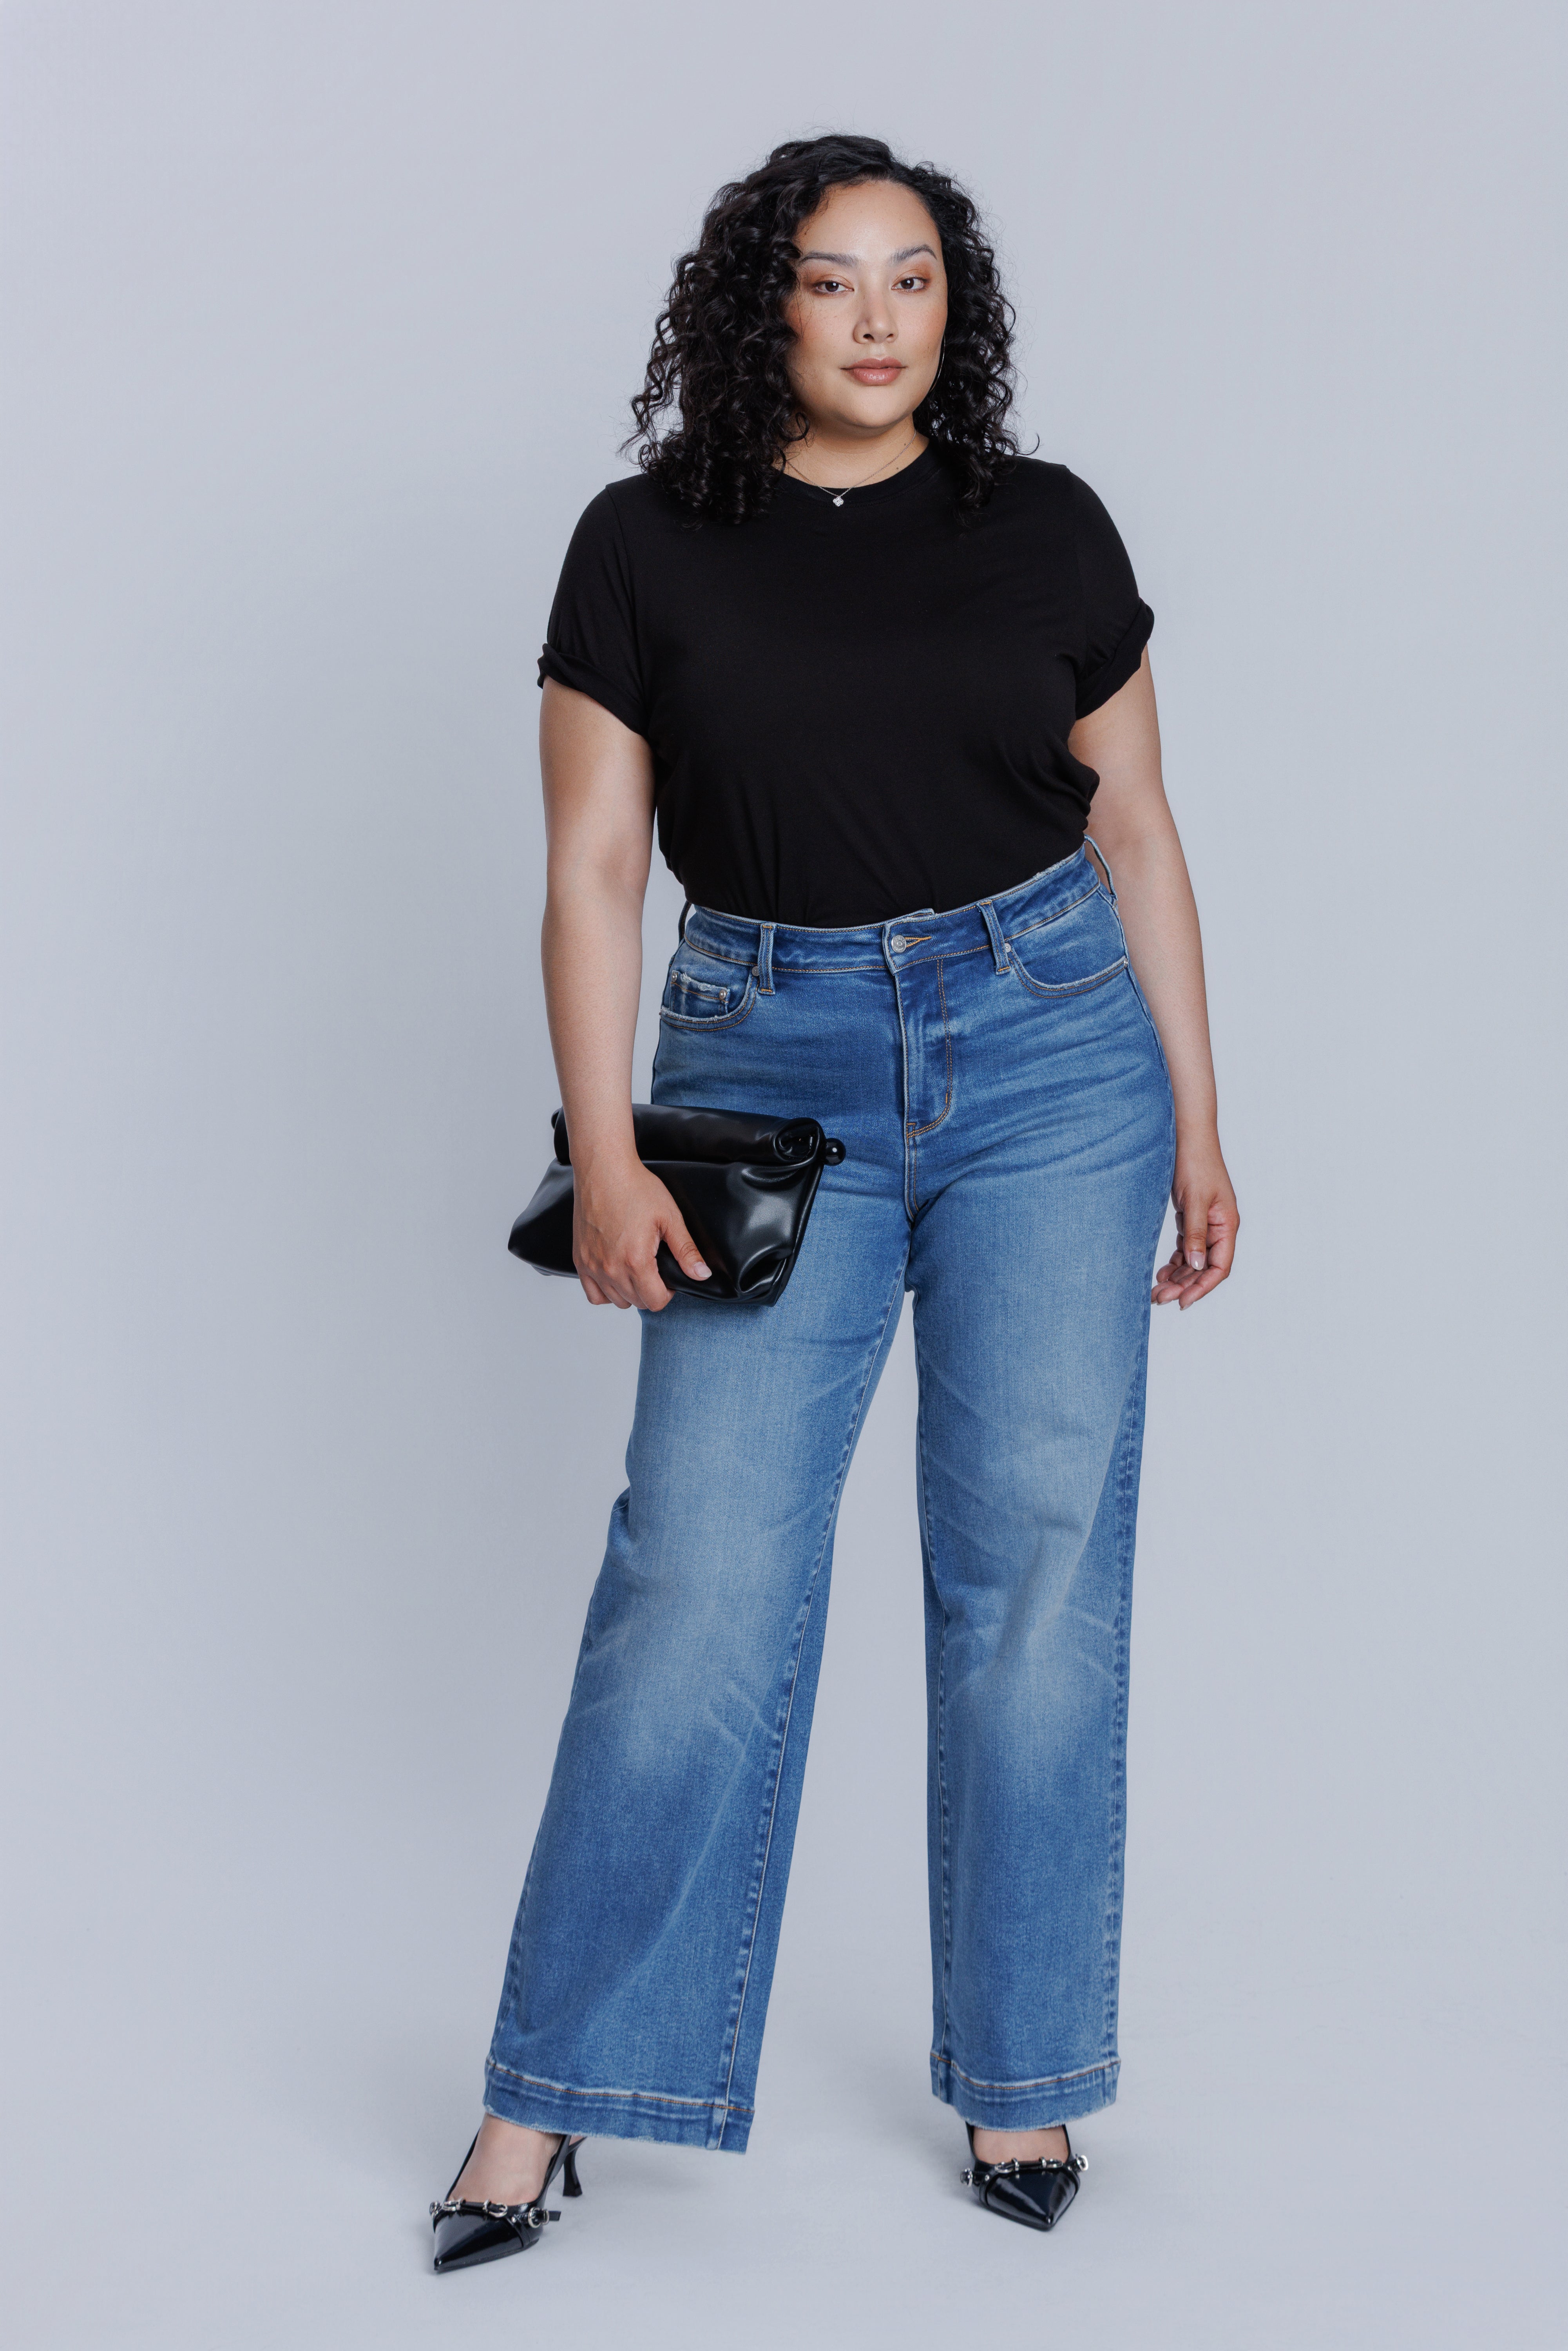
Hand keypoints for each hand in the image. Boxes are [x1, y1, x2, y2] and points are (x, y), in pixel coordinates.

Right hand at [572, 1155, 710, 1309]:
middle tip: (655, 1267)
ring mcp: (592, 1266)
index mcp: (635, 1261)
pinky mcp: (580, 1259)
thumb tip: (702, 1274)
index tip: (669, 1275)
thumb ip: (686, 1251)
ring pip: (616, 1300)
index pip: (656, 1301)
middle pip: (638, 1302)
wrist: (604, 1169)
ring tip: (636, 1268)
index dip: (669, 1292)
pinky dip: (606, 1290)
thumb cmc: (636, 1188)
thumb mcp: (670, 1218)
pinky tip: (615, 1274)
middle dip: (651, 1290)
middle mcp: (611, 1268)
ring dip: (630, 1291)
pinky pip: (593, 1294)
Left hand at [1152, 1138, 1237, 1308]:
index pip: (1220, 1266)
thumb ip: (1196, 1233)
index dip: (1203, 1287)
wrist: (1186, 1135)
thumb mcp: (1195, 1200)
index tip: (1183, 1302)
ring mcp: (1206, 1223)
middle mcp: (1219, 1227)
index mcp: (1227, 1224)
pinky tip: (1162, 1272)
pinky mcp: (1192, 1217)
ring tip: (1156, 1290)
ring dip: (1178, 1276)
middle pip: (1205, 1267)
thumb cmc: (1195, 1162)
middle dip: (1185, 1285)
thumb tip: (1198, 1265)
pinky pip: (1186, 1247)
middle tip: (1159, 1298)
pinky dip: (1175, 1261)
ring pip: (1194, 1259)